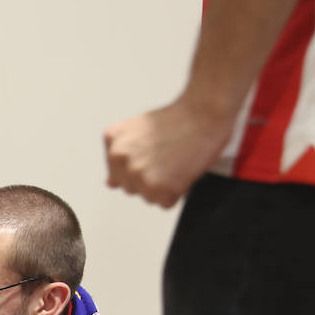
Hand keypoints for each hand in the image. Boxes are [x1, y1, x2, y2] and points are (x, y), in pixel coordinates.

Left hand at [103, 94, 236, 207]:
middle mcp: (122, 162)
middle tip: (167, 157)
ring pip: (148, 197)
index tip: (153, 156)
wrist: (204, 111)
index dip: (139, 168)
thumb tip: (109, 183)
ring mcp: (140, 176)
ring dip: (163, 186)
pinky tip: (182, 171)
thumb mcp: (135, 130)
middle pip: (132, 188)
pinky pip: (166, 203)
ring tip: (175, 162)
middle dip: (149, 178)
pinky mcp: (161, 188)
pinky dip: (177, 192)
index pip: (118, 176)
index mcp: (113, 148)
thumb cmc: (177, 118)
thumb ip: (120, 156)